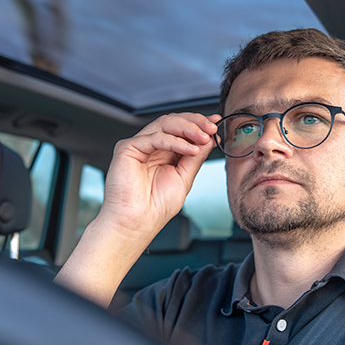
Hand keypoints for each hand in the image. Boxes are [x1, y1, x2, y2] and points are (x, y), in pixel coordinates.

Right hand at [98, 112, 220, 235]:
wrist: (138, 223)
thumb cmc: (156, 207)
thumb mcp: (184, 178)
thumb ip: (195, 157)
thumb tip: (210, 138)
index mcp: (164, 153)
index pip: (182, 130)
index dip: (199, 124)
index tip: (216, 124)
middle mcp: (151, 146)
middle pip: (173, 121)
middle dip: (195, 122)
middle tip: (212, 128)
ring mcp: (138, 145)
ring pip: (164, 124)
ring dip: (188, 128)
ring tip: (204, 137)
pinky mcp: (127, 148)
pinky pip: (154, 137)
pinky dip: (175, 141)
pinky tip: (190, 149)